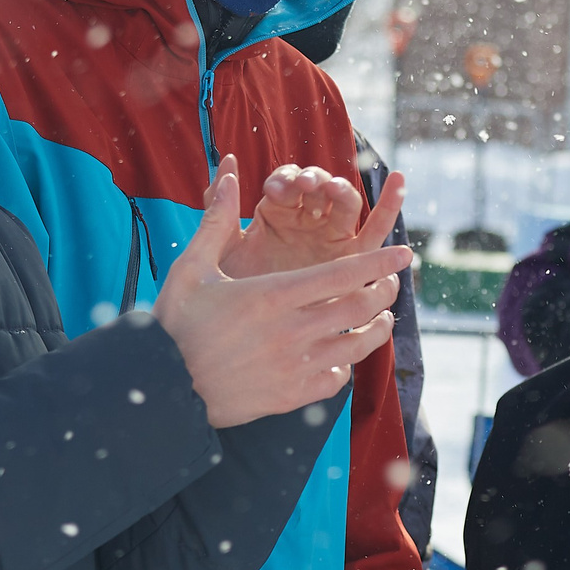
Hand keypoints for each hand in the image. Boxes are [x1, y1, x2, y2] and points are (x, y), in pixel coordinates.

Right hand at [154, 157, 408, 428]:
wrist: (163, 388)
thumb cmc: (174, 323)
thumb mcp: (192, 267)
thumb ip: (216, 220)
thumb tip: (226, 172)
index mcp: (273, 294)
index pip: (344, 273)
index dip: (380, 261)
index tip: (405, 252)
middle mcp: (292, 330)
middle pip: (361, 307)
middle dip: (385, 290)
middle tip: (392, 281)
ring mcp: (295, 366)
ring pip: (358, 345)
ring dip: (377, 327)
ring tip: (382, 315)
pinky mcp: (292, 396)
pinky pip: (337, 378)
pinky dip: (346, 363)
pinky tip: (343, 353)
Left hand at [220, 159, 405, 278]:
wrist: (246, 332)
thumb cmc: (233, 289)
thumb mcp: (220, 248)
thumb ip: (218, 207)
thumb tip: (226, 161)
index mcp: (276, 210)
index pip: (287, 182)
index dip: (285, 180)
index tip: (275, 189)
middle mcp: (307, 218)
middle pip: (320, 188)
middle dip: (315, 181)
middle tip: (305, 186)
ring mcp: (332, 236)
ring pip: (348, 203)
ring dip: (342, 191)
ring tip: (334, 190)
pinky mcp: (354, 256)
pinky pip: (377, 229)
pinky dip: (390, 205)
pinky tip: (398, 183)